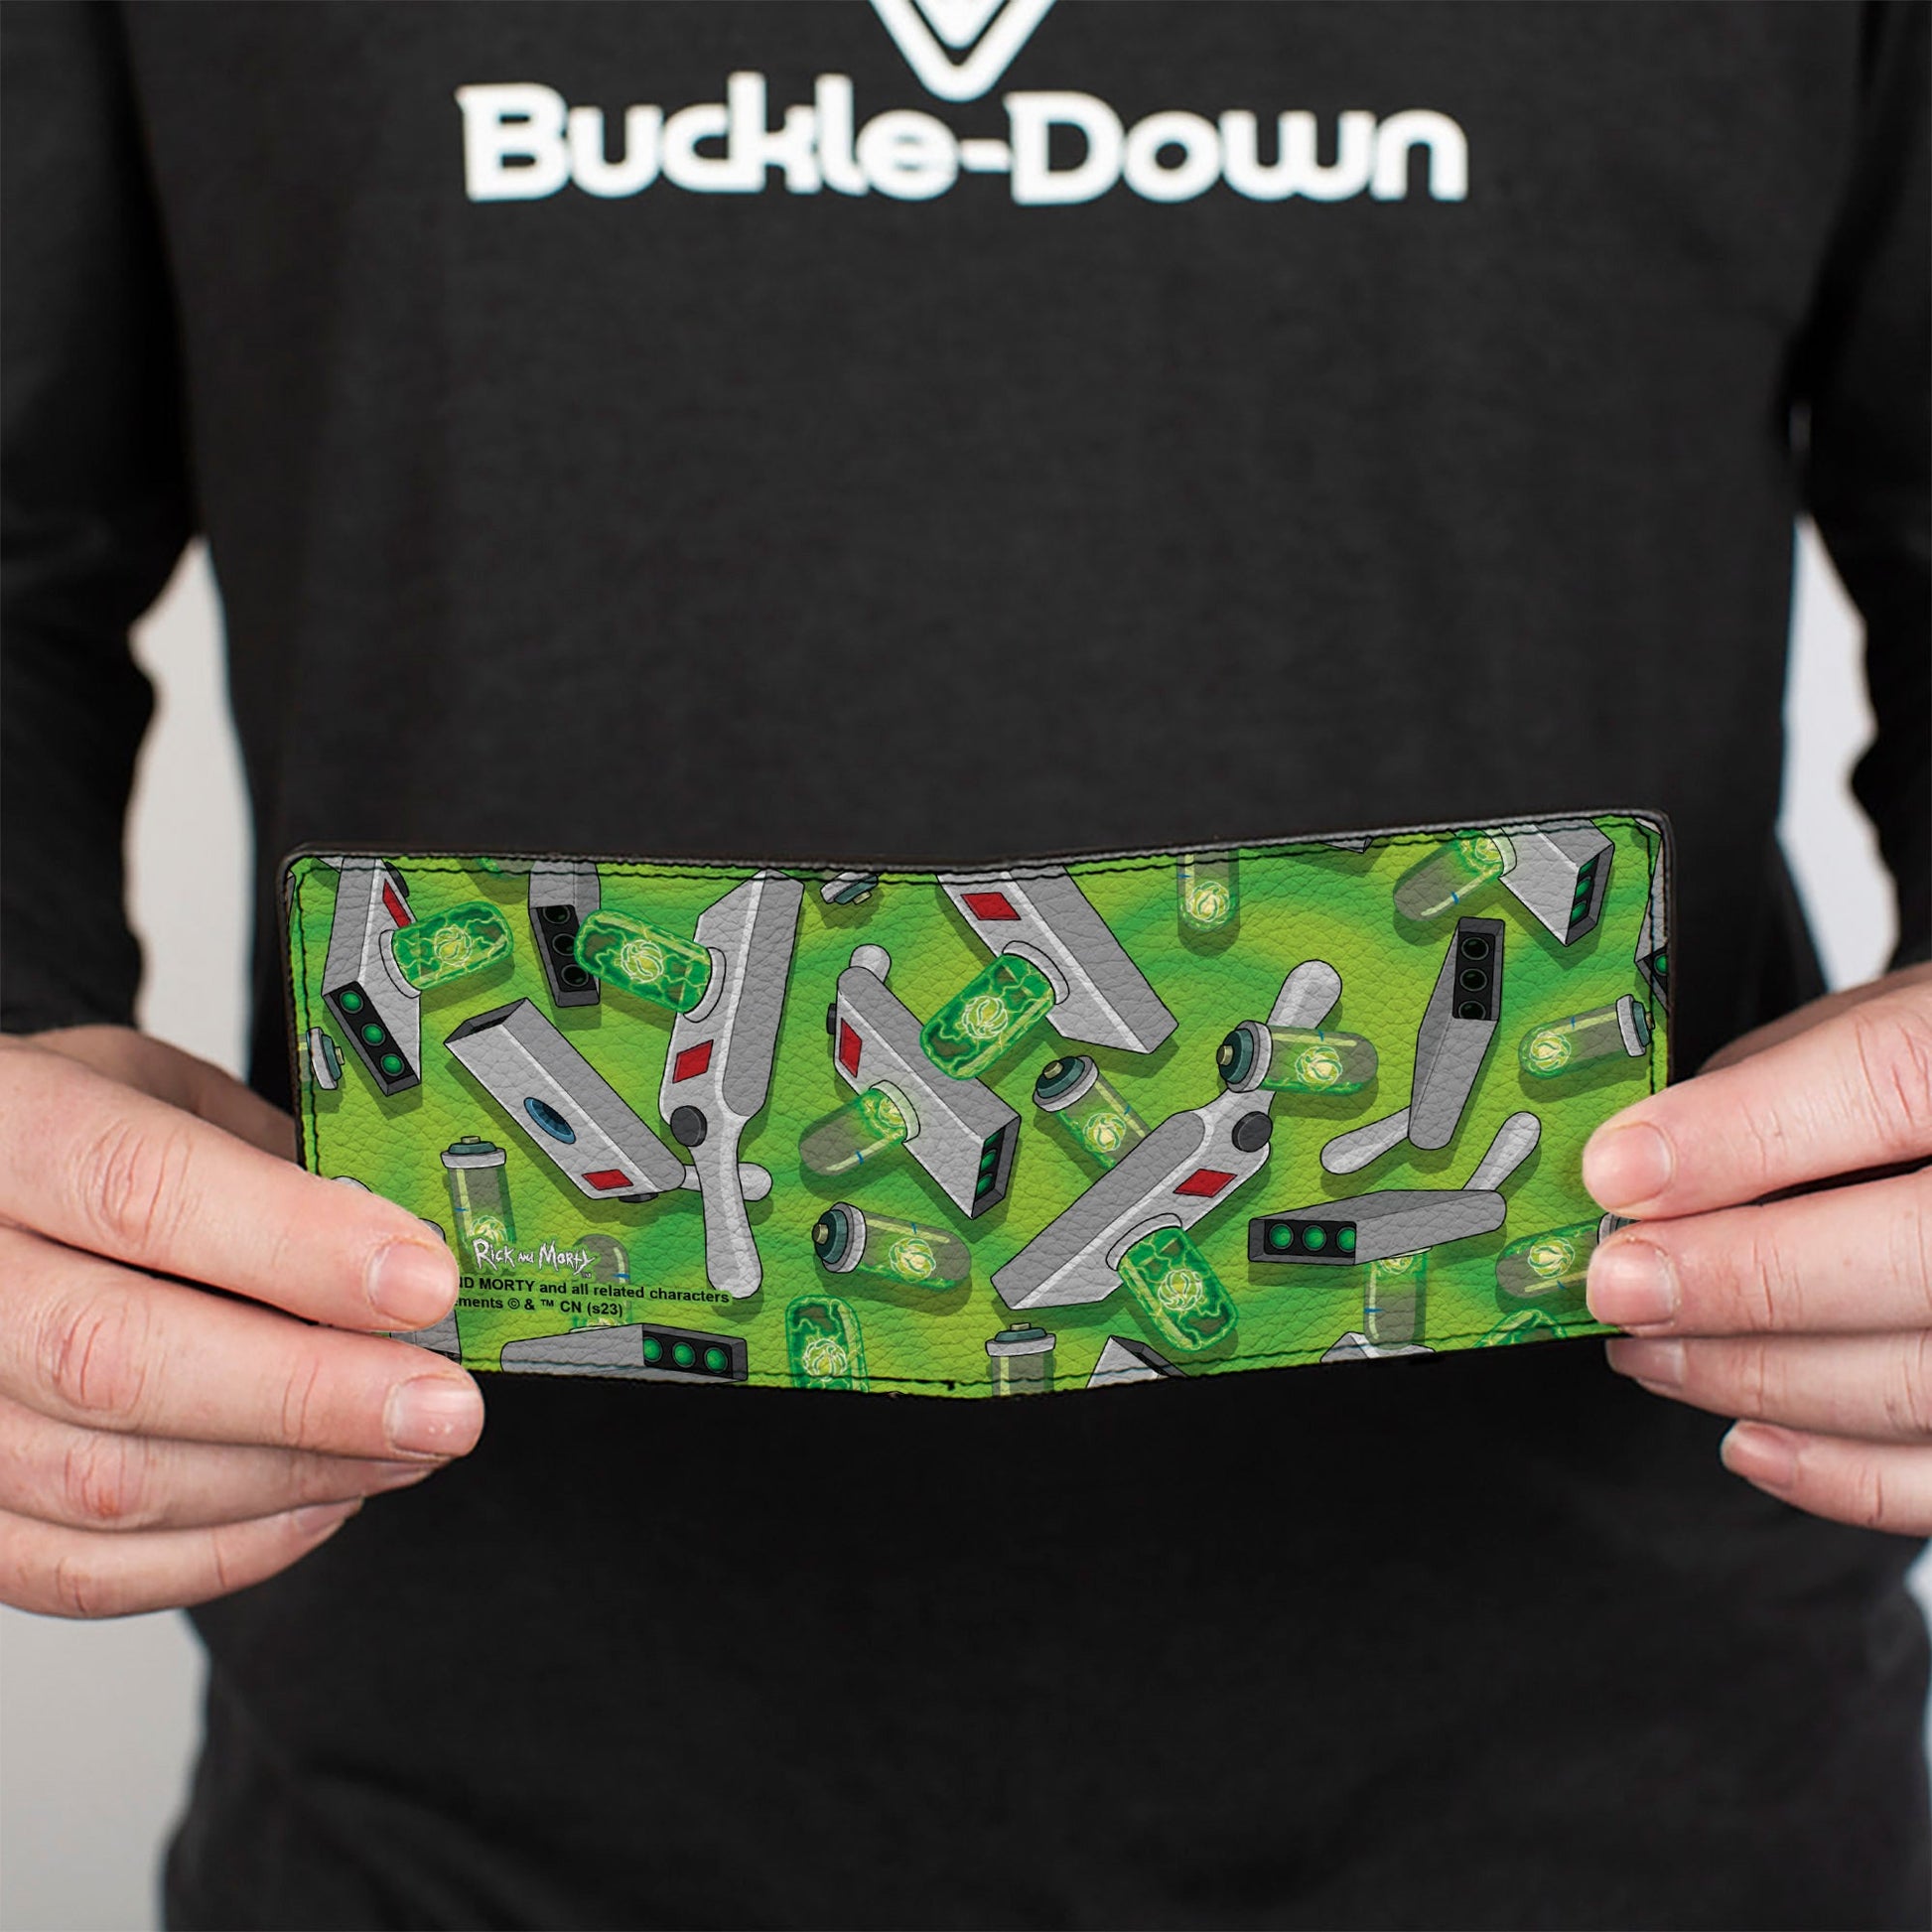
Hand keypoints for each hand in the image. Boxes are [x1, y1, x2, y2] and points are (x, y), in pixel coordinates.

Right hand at [0, 1027, 481, 1615]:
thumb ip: (269, 1163)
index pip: (143, 1192)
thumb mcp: (160, 1094)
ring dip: (292, 1477)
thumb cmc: (65, 1136)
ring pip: (106, 1484)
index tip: (424, 1283)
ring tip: (409, 1445)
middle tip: (446, 1405)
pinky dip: (223, 1550)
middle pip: (118, 1360)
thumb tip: (406, 1250)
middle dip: (315, 1393)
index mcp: (5, 1132)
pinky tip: (321, 1498)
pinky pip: (80, 1569)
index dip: (298, 1246)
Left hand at [1585, 963, 1931, 1532]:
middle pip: (1910, 1253)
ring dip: (1755, 1376)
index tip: (1617, 1175)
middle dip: (1738, 1279)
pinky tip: (1746, 1439)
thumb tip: (1638, 1167)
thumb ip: (1777, 1080)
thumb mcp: (1888, 1020)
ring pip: (1919, 1378)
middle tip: (1616, 1285)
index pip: (1885, 1083)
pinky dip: (1840, 1475)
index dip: (1739, 1135)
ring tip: (1644, 1349)